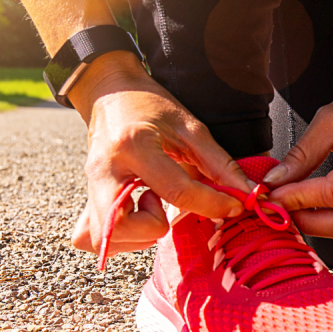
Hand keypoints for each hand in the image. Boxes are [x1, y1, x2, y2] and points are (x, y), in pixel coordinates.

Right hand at [68, 51, 252, 254]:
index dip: (212, 205)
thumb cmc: (149, 105)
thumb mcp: (189, 126)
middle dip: (154, 228)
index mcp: (134, 146)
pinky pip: (93, 238)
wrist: (109, 91)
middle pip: (123, 226)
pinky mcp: (85, 197)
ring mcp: (90, 187)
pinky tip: (137, 215)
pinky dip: (121, 237)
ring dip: (138, 234)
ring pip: (105, 240)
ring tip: (152, 204)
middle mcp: (105, 171)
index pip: (177, 192)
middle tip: (164, 206)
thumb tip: (247, 193)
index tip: (232, 206)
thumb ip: (219, 163)